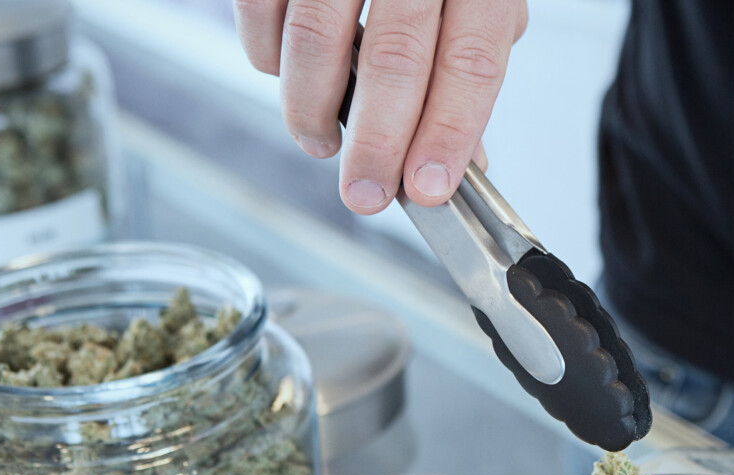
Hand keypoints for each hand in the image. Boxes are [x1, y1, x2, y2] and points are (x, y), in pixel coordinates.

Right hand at [233, 0, 527, 213]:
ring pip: (317, 40)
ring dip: (313, 112)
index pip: (472, 60)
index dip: (450, 132)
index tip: (430, 188)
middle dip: (378, 145)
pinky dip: (267, 60)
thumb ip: (468, 65)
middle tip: (366, 196)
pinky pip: (262, 12)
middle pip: (396, 59)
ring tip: (320, 145)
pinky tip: (286, 79)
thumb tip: (466, 156)